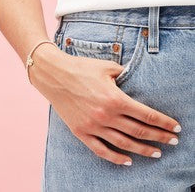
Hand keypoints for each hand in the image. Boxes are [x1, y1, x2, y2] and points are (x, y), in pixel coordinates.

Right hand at [29, 44, 181, 165]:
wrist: (54, 75)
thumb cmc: (81, 69)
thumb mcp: (107, 68)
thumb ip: (125, 76)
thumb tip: (136, 81)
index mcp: (115, 98)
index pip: (147, 115)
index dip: (164, 123)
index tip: (175, 128)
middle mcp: (106, 115)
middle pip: (138, 131)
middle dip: (159, 137)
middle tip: (172, 143)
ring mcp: (92, 126)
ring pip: (123, 143)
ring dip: (142, 150)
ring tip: (156, 153)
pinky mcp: (80, 131)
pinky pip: (101, 150)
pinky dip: (115, 158)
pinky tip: (128, 161)